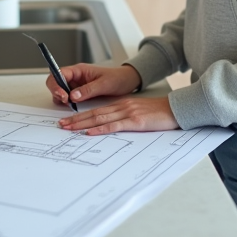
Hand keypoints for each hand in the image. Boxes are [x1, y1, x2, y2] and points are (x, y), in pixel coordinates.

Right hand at [46, 63, 140, 106]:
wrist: (127, 82)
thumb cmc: (117, 78)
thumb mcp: (104, 84)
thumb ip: (88, 89)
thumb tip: (73, 96)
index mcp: (79, 70)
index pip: (59, 73)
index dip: (56, 84)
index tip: (63, 96)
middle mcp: (75, 77)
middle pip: (56, 83)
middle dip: (57, 93)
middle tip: (65, 102)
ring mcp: (76, 86)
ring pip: (60, 92)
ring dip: (61, 99)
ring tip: (71, 105)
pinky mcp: (80, 94)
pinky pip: (68, 99)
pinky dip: (68, 104)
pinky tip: (74, 107)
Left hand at [58, 96, 178, 134]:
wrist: (175, 109)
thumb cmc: (159, 113)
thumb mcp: (138, 112)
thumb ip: (125, 116)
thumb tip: (110, 126)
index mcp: (122, 104)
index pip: (96, 110)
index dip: (80, 115)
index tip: (68, 121)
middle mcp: (121, 106)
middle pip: (94, 113)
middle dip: (76, 120)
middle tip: (61, 125)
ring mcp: (127, 113)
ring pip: (99, 118)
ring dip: (82, 124)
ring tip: (69, 129)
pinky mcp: (135, 122)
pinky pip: (114, 126)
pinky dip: (100, 129)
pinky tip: (90, 132)